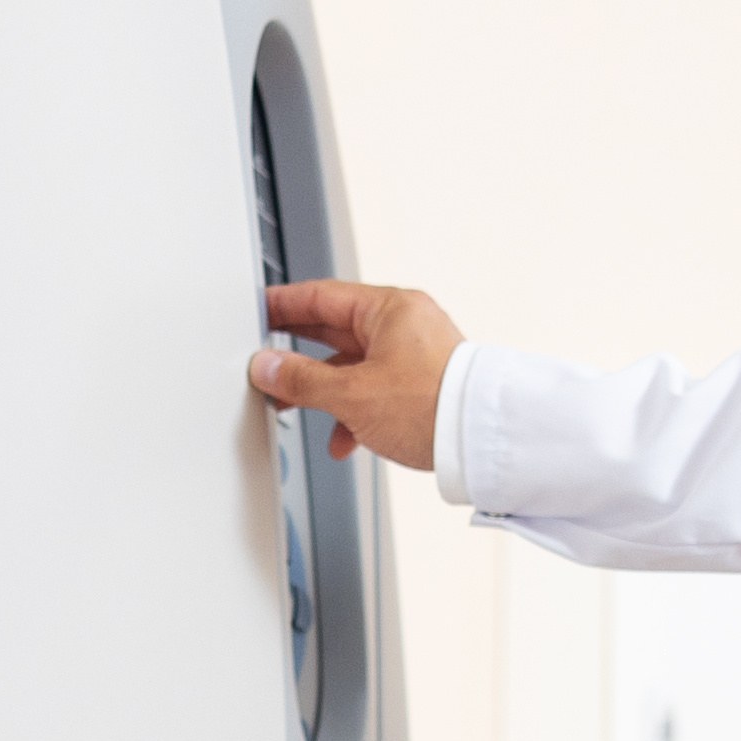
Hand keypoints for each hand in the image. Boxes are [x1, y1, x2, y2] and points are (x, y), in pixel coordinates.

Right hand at [251, 279, 461, 470]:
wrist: (482, 443)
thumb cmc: (434, 407)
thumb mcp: (352, 394)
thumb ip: (302, 379)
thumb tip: (268, 367)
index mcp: (390, 309)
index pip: (321, 296)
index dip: (283, 304)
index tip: (258, 310)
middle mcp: (405, 326)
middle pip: (335, 330)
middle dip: (298, 354)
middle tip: (266, 358)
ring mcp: (415, 355)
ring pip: (353, 366)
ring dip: (324, 390)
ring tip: (296, 405)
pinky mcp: (423, 386)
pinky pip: (375, 390)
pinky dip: (353, 411)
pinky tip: (344, 438)